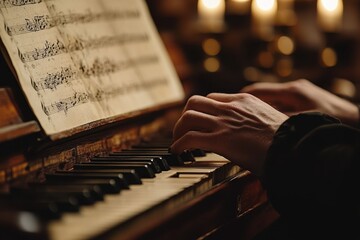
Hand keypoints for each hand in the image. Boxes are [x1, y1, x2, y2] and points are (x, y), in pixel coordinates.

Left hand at [171, 93, 287, 175]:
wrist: (293, 147)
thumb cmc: (286, 138)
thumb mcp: (269, 118)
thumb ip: (254, 117)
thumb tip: (249, 127)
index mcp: (243, 100)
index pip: (212, 98)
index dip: (202, 110)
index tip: (199, 121)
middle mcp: (230, 108)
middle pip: (194, 102)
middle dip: (185, 116)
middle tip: (184, 129)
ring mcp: (224, 122)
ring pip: (187, 117)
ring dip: (178, 129)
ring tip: (178, 141)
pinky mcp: (219, 140)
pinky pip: (189, 138)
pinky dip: (179, 144)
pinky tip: (178, 151)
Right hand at [242, 79, 358, 126]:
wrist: (354, 119)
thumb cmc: (331, 120)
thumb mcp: (302, 122)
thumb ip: (279, 120)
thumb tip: (257, 122)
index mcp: (292, 91)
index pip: (259, 90)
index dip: (242, 96)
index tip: (228, 102)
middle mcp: (294, 88)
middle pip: (264, 93)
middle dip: (248, 102)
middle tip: (234, 112)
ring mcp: (299, 92)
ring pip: (272, 98)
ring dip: (260, 107)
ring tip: (247, 118)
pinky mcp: (304, 98)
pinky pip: (281, 102)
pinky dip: (272, 109)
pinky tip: (267, 121)